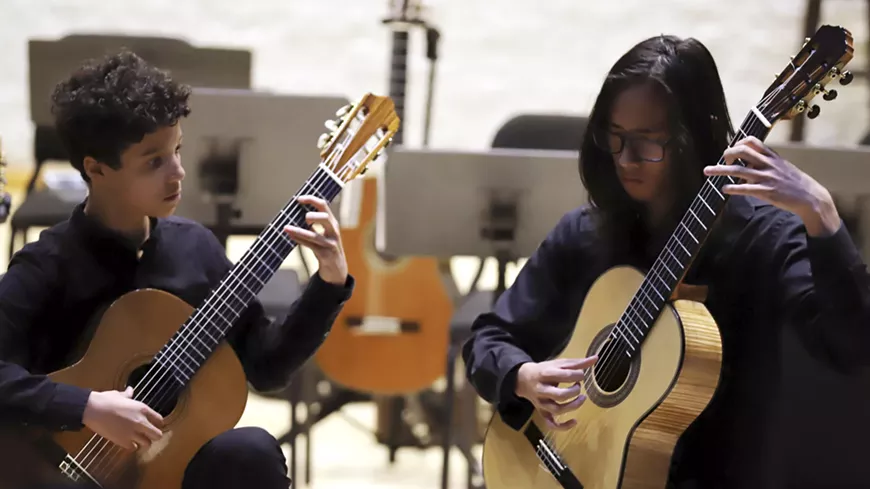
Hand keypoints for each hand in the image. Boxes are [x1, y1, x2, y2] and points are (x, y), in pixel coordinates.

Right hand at [82, 387, 163, 450]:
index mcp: (143, 409)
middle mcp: (141, 422)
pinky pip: (133, 448)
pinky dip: (132, 446)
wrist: (92, 410)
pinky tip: (128, 442)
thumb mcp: (119, 395)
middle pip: (157, 435)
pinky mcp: (122, 441)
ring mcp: (132, 433)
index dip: (157, 423)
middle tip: (147, 434)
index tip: (153, 424)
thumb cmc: (106, 400)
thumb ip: (128, 395)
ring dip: (143, 442)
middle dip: (154, 435)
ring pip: (147, 444)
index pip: (159, 420)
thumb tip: (130, 390)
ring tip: (138, 439)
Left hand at [284, 195, 348, 284]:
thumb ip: (315, 224)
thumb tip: (295, 213)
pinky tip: (290, 236)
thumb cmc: (327, 247)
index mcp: (332, 223)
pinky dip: (299, 240)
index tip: (299, 199)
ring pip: (314, 235)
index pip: (324, 206)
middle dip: (311, 216)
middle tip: (302, 218)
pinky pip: (310, 246)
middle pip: (325, 217)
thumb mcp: (324, 233)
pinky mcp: (325, 255)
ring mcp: (330, 244)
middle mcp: (333, 231)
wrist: (337, 268)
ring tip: (286, 227)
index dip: (311, 200)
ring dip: (298, 231)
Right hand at [514, 356, 596, 430]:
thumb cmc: (544, 370)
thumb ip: (577, 363)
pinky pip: (551, 424)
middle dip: (574, 391)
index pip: (565, 376)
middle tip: (578, 386)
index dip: (578, 375)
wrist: (523, 379)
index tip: (580, 375)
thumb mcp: (558, 364)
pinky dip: (563, 426)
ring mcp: (541, 403)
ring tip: (582, 398)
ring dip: (573, 406)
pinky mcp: (542, 412)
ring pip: (557, 410)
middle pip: (560, 395)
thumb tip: (596, 358)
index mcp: (545, 374)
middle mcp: (542, 390)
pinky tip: (574, 421)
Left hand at [703, 136, 839, 235]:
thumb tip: (749, 163)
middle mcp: (768, 164)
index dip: (739, 143)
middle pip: (743, 151)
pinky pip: (745, 188)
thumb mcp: (783, 167)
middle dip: (728, 153)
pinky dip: (732, 187)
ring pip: (738, 170)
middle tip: (721, 159)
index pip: (753, 142)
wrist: (810, 197)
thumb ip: (767, 163)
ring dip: (720, 170)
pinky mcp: (766, 191)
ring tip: (707, 171)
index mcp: (773, 157)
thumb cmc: (796, 183)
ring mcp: (766, 178)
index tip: (731, 149)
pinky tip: (724, 188)